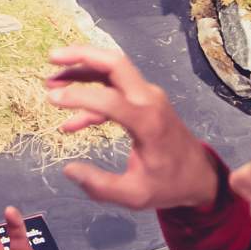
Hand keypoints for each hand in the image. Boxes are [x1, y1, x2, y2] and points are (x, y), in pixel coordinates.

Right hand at [48, 46, 220, 210]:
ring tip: (51, 81)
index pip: (110, 99)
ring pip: (113, 69)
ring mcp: (148, 96)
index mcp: (148, 122)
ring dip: (82, 70)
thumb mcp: (135, 195)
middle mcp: (149, 100)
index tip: (51, 100)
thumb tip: (68, 170)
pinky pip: (114, 89)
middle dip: (82, 55)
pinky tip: (70, 121)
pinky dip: (91, 97)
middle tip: (52, 58)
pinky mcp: (145, 100)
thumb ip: (100, 185)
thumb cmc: (169, 184)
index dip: (78, 97)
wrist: (199, 175)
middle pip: (115, 63)